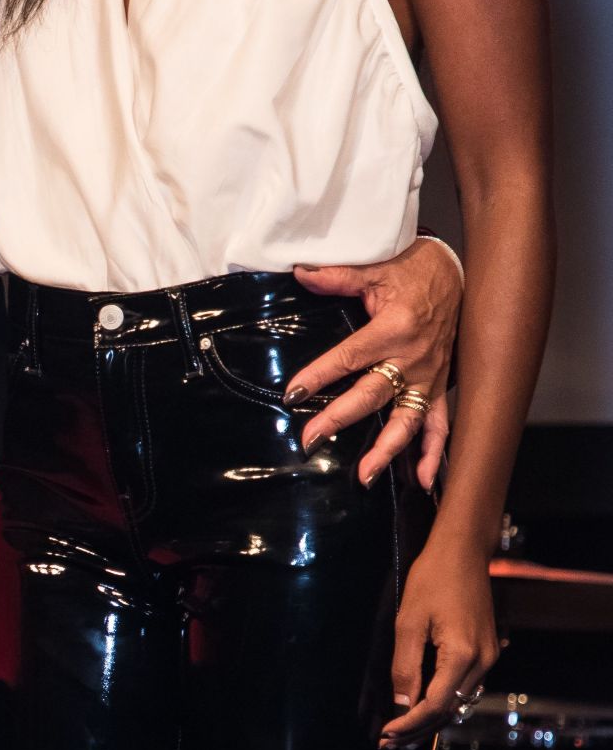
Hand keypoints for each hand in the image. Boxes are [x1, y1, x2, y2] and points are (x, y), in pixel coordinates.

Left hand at [285, 238, 461, 487]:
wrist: (455, 271)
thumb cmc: (412, 268)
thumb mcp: (374, 268)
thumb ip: (337, 276)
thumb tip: (300, 273)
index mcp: (394, 328)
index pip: (349, 357)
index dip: (319, 375)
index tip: (293, 394)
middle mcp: (414, 357)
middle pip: (372, 395)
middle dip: (339, 419)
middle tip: (310, 439)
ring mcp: (430, 375)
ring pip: (408, 420)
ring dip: (387, 450)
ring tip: (365, 475)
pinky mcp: (441, 384)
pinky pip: (440, 424)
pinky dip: (433, 453)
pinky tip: (422, 481)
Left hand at [380, 539, 498, 746]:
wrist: (462, 551)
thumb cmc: (432, 578)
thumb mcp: (408, 621)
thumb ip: (405, 666)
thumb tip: (401, 706)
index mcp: (462, 655)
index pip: (433, 705)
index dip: (408, 724)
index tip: (384, 736)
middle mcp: (482, 662)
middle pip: (449, 711)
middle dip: (417, 730)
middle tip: (388, 744)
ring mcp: (488, 658)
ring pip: (458, 703)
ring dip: (430, 720)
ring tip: (400, 734)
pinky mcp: (486, 651)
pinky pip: (464, 688)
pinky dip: (442, 702)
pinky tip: (421, 708)